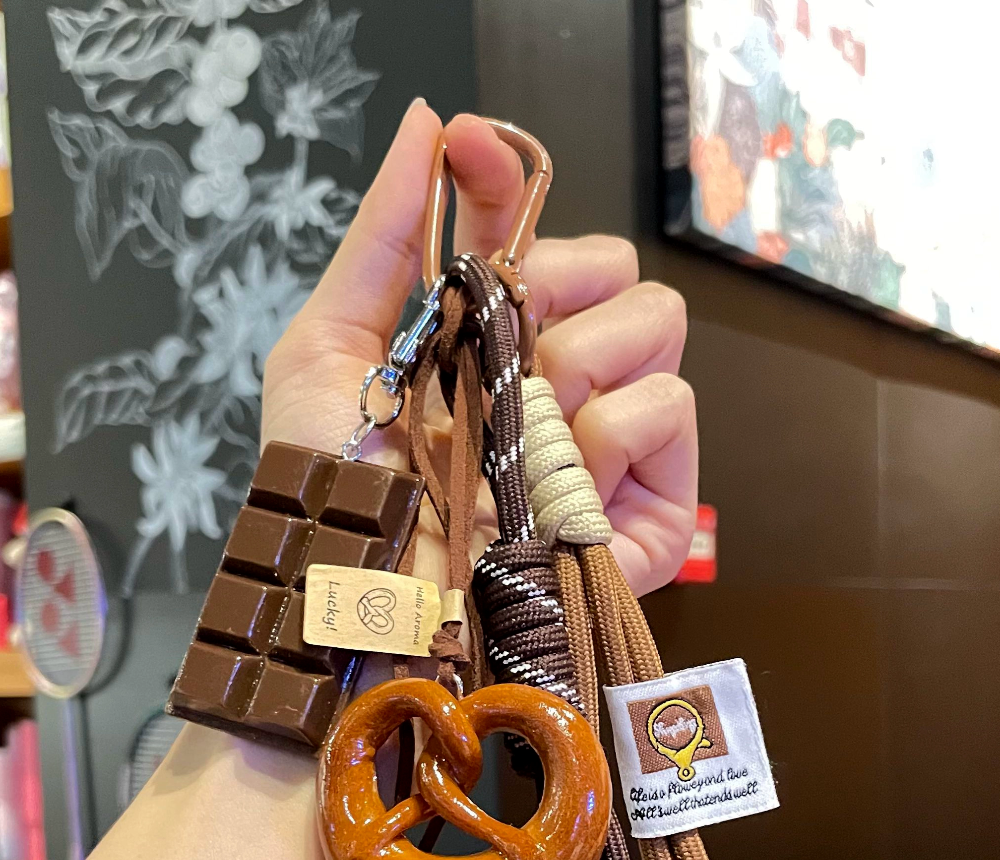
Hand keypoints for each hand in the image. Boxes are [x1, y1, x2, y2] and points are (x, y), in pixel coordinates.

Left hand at [261, 103, 697, 596]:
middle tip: (496, 352)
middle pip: (620, 272)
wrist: (361, 598)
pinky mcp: (648, 510)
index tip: (473, 155)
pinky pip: (671, 408)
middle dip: (558, 290)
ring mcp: (607, 448)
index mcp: (490, 346)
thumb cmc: (332, 489)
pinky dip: (614, 429)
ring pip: (655, 325)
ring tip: (517, 432)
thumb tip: (430, 122)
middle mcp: (558, 387)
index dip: (511, 188)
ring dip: (580, 362)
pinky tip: (557, 477)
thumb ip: (383, 233)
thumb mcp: (328, 348)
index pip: (534, 238)